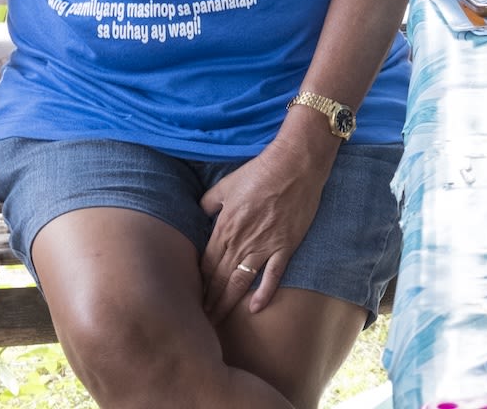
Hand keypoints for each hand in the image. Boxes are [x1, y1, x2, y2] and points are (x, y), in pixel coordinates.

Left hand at [199, 136, 330, 321]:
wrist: (295, 164)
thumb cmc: (260, 171)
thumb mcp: (225, 185)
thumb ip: (209, 203)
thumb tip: (199, 214)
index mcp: (224, 228)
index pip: (206, 266)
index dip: (198, 286)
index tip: (191, 301)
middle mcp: (241, 242)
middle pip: (220, 280)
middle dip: (209, 302)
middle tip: (200, 322)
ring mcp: (264, 246)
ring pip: (240, 283)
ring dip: (227, 303)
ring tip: (217, 321)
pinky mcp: (286, 246)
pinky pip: (273, 275)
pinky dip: (263, 293)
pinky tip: (254, 308)